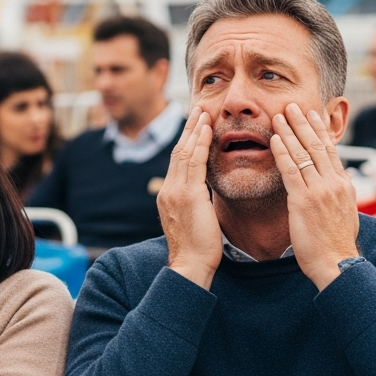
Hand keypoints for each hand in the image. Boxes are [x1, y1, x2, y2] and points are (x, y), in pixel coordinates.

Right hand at [158, 110, 222, 288]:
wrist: (190, 265)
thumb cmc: (197, 250)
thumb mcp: (192, 222)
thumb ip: (194, 205)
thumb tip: (201, 198)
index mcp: (168, 196)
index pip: (177, 163)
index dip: (186, 142)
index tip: (194, 127)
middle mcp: (168, 190)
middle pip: (177, 152)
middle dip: (188, 130)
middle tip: (197, 109)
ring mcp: (176, 192)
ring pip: (184, 153)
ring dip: (194, 130)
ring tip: (202, 112)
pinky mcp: (188, 195)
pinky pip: (194, 162)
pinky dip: (200, 143)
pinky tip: (207, 129)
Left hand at [270, 103, 360, 289]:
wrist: (336, 264)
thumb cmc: (335, 244)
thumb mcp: (344, 214)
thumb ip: (339, 195)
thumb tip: (339, 181)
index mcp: (344, 185)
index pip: (330, 151)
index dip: (320, 130)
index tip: (311, 114)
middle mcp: (334, 183)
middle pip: (318, 145)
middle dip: (304, 123)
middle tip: (293, 105)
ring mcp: (320, 191)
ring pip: (304, 153)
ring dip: (290, 131)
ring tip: (279, 114)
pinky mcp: (304, 201)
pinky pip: (291, 171)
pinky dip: (282, 152)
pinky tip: (274, 139)